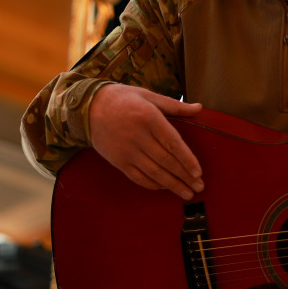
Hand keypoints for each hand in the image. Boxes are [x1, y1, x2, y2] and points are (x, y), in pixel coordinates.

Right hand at [89, 84, 204, 198]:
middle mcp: (138, 136)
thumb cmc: (123, 99)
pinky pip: (138, 177)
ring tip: (187, 193)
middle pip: (166, 161)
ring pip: (153, 173)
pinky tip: (166, 187)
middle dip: (184, 176)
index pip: (173, 143)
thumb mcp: (148, 95)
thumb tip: (199, 107)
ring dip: (172, 185)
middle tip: (199, 187)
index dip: (187, 159)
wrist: (88, 107)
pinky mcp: (118, 161)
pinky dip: (153, 185)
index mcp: (149, 117)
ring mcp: (127, 151)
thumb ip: (175, 105)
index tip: (198, 172)